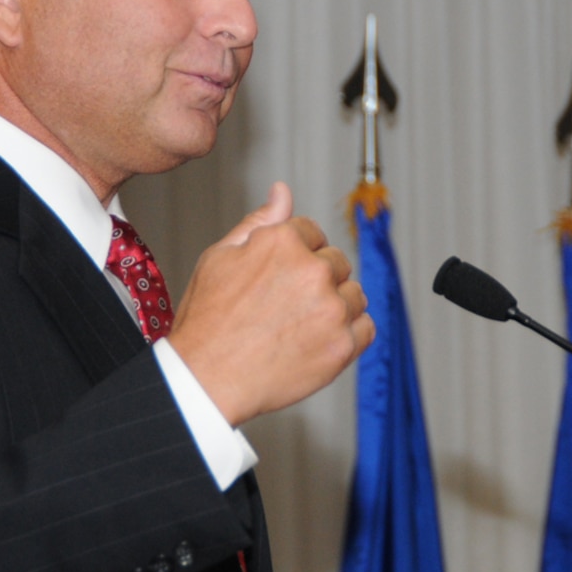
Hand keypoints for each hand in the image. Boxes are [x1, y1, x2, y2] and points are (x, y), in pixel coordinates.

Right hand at [168, 181, 374, 424]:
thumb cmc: (209, 321)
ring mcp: (331, 310)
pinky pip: (366, 328)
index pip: (313, 233)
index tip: (279, 279)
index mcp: (283, 242)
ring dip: (335, 306)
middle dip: (317, 280)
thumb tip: (282, 191)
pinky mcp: (342, 346)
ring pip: (355, 295)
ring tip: (298, 326)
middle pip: (337, 263)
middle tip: (284, 307)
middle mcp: (313, 271)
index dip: (295, 256)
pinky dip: (348, 334)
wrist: (206, 380)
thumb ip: (259, 221)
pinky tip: (317, 341)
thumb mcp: (221, 257)